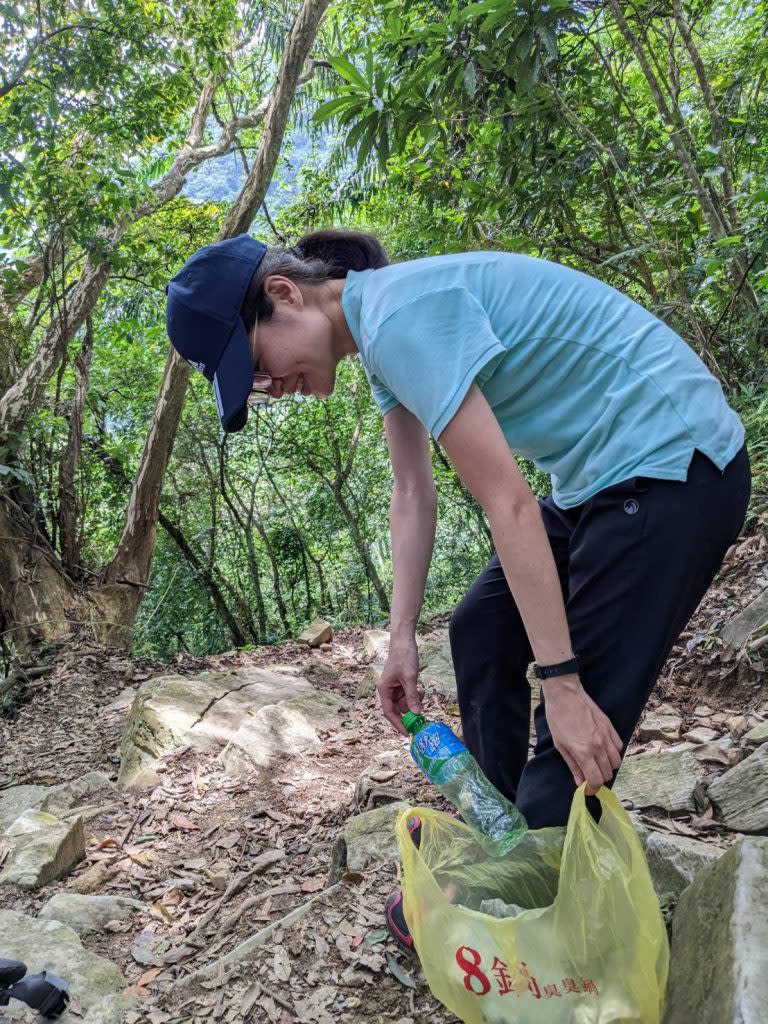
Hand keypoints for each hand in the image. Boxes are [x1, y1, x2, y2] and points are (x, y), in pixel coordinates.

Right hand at [377, 637, 423, 735]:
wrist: (404, 641)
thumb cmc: (403, 656)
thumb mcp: (409, 677)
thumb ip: (412, 696)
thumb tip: (416, 713)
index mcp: (384, 690)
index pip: (389, 713)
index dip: (398, 724)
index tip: (407, 733)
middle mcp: (388, 690)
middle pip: (399, 709)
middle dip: (410, 709)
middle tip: (420, 707)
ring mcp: (396, 687)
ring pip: (406, 703)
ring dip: (415, 700)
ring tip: (421, 690)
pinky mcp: (403, 684)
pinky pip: (410, 695)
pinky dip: (416, 694)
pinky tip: (421, 687)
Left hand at [542, 676, 622, 794]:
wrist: (566, 694)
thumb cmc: (558, 719)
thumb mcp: (560, 745)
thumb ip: (573, 765)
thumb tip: (579, 782)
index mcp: (584, 752)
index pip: (596, 780)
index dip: (592, 790)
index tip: (587, 791)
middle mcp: (599, 746)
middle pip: (607, 773)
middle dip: (599, 780)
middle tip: (589, 777)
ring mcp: (607, 736)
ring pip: (616, 762)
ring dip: (607, 767)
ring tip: (596, 764)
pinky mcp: (611, 727)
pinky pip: (619, 747)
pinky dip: (613, 753)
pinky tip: (604, 751)